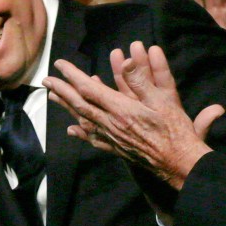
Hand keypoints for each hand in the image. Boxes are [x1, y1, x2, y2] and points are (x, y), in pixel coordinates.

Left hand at [43, 41, 218, 190]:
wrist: (179, 164)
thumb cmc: (175, 131)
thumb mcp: (163, 101)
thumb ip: (142, 81)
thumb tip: (126, 61)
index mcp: (120, 110)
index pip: (89, 89)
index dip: (73, 76)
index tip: (60, 65)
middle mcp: (111, 124)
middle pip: (80, 105)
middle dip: (62, 91)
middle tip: (47, 80)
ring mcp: (112, 138)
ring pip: (83, 120)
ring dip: (67, 107)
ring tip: (54, 98)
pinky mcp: (117, 149)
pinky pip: (93, 138)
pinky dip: (80, 132)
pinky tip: (72, 130)